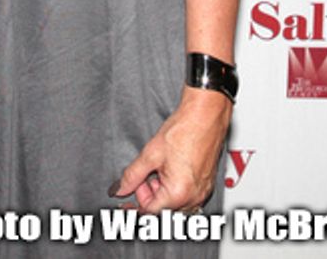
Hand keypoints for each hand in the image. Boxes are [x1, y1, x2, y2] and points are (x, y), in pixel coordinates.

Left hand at [111, 88, 230, 211]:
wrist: (204, 116)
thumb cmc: (184, 130)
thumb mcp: (150, 153)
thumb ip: (132, 175)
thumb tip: (120, 188)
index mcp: (179, 193)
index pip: (151, 210)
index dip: (138, 198)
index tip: (131, 189)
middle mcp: (194, 196)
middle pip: (164, 208)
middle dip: (150, 194)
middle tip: (144, 174)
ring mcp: (202, 191)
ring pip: (176, 203)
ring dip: (162, 190)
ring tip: (157, 168)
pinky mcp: (206, 183)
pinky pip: (187, 194)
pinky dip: (174, 186)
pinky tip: (169, 168)